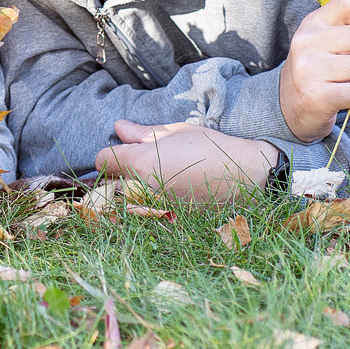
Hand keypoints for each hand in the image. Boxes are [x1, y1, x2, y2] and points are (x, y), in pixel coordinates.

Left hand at [94, 119, 277, 201]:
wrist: (246, 177)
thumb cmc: (211, 148)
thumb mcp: (176, 132)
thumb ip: (143, 133)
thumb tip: (118, 127)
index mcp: (141, 163)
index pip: (103, 161)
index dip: (111, 153)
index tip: (124, 150)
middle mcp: (142, 189)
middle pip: (110, 184)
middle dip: (118, 174)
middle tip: (138, 164)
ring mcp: (155, 208)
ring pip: (126, 200)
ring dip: (132, 190)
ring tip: (156, 178)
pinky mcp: (168, 221)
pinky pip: (146, 212)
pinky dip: (150, 204)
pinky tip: (170, 191)